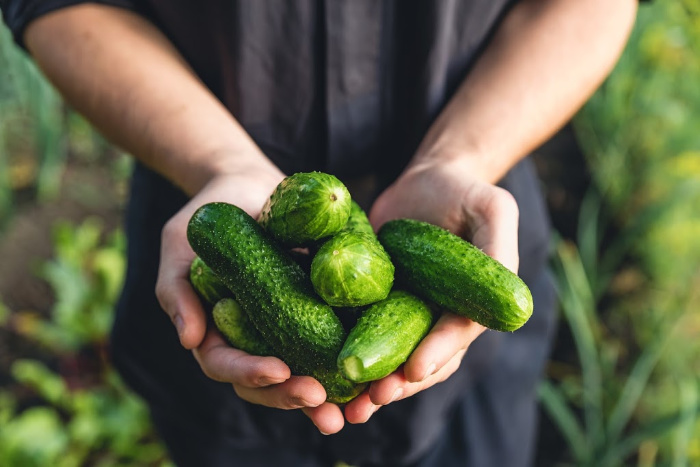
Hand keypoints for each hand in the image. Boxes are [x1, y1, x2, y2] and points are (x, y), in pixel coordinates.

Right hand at [154, 169, 348, 434]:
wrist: (250, 186)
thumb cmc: (208, 214)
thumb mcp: (181, 244)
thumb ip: (177, 288)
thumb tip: (189, 340)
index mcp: (216, 331)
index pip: (226, 364)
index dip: (250, 372)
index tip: (279, 370)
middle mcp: (253, 337)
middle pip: (268, 381)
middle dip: (292, 395)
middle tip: (319, 399)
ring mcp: (286, 326)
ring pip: (303, 371)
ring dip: (326, 394)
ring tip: (352, 406)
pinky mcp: (318, 310)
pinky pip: (333, 340)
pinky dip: (350, 358)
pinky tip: (373, 373)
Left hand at [343, 157, 519, 422]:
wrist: (425, 184)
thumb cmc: (463, 192)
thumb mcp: (491, 207)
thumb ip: (499, 244)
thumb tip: (510, 294)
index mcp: (474, 305)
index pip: (457, 334)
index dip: (438, 353)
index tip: (413, 370)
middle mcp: (442, 319)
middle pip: (425, 360)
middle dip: (401, 382)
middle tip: (373, 397)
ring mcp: (409, 315)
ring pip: (393, 358)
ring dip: (374, 383)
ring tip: (351, 403)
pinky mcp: (379, 306)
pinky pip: (365, 337)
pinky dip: (353, 357)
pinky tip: (327, 375)